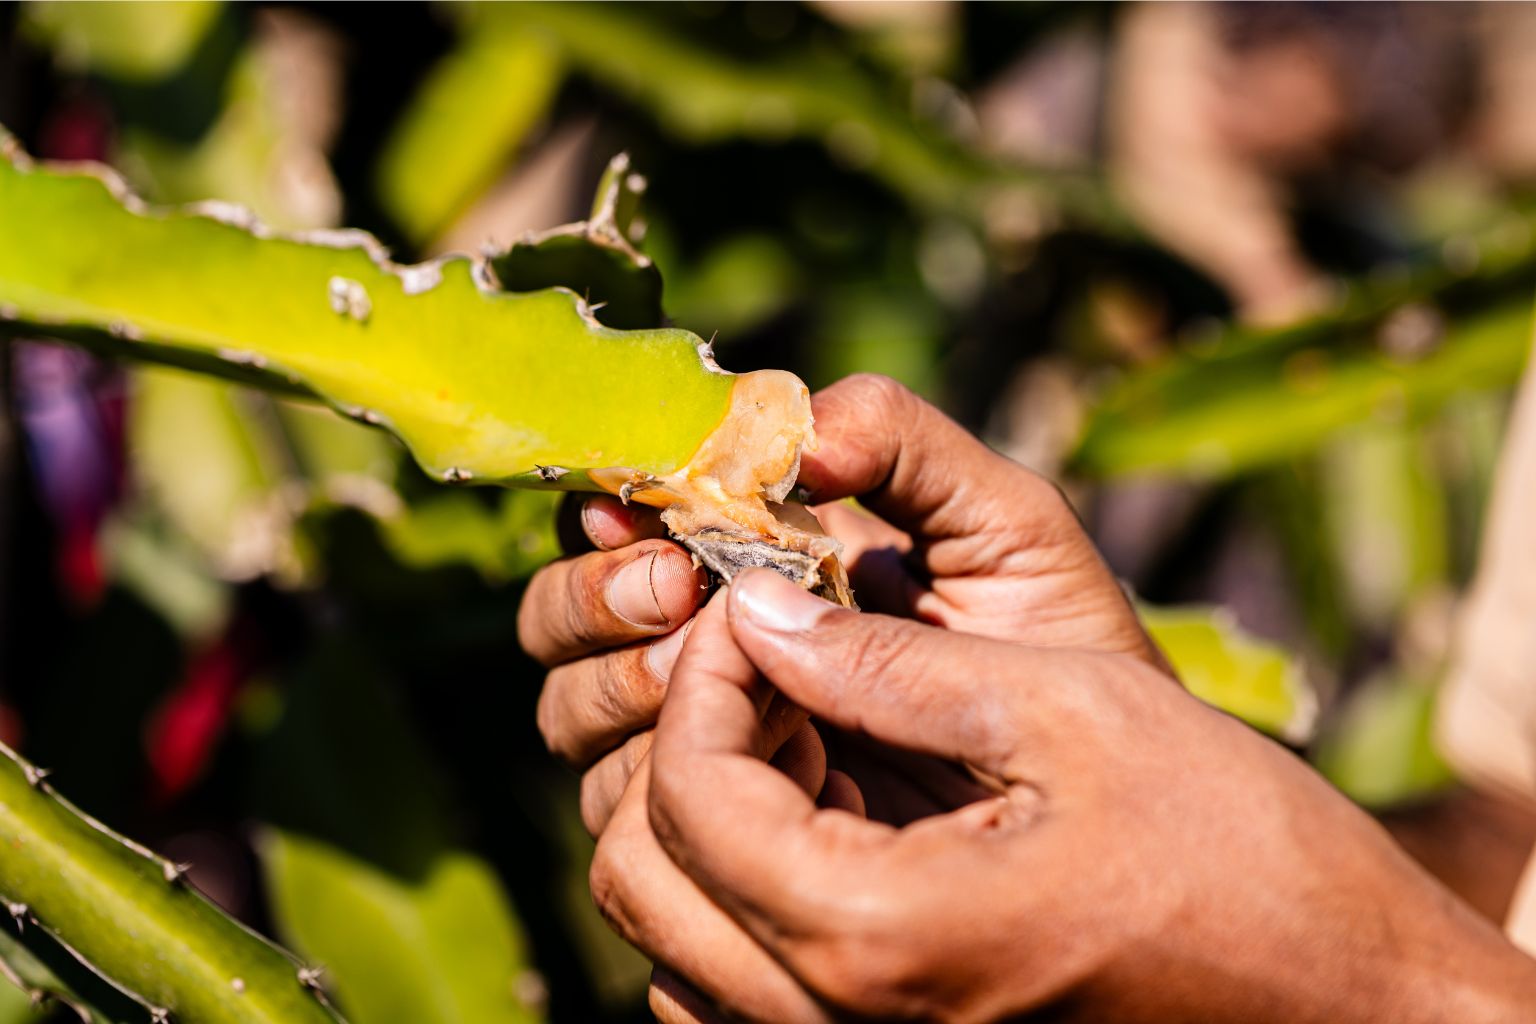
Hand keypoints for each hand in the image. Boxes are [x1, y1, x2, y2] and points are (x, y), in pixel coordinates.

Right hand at [520, 374, 1164, 832]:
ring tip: (704, 679)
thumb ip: (905, 445)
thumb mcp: (1003, 524)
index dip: (608, 517)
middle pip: (560, 625)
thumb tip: (791, 430)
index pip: (620, 527)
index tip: (652, 521)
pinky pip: (626, 812)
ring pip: (570, 715)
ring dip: (612, 686)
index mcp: (749, 563)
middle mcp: (702, 651)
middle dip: (592, 605)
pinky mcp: (721, 836)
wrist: (1101, 793)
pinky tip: (748, 768)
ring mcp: (703, 747)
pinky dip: (654, 780)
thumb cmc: (1057, 649)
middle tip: (680, 597)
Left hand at [593, 570, 1535, 1022]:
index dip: (703, 673)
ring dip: (703, 804)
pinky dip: (742, 874)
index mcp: (876, 933)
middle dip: (681, 737)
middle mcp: (835, 1016)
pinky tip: (830, 802)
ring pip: (675, 928)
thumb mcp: (1067, 714)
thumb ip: (888, 664)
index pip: (684, 793)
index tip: (761, 598)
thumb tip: (760, 611)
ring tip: (800, 722)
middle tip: (770, 656)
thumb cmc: (1238, 856)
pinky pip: (734, 973)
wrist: (1335, 999)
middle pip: (645, 872)